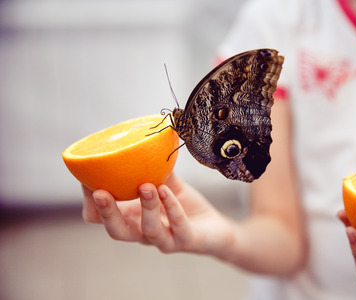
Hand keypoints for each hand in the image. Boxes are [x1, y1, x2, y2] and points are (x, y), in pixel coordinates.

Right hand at [82, 173, 234, 256]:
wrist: (214, 228)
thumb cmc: (184, 204)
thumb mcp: (166, 183)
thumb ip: (153, 167)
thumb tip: (142, 140)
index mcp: (131, 218)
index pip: (99, 218)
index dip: (90, 202)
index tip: (88, 178)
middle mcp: (142, 233)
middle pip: (116, 231)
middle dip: (106, 213)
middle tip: (100, 192)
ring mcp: (164, 240)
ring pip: (148, 230)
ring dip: (146, 207)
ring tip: (146, 186)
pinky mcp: (186, 241)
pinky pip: (178, 226)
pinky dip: (171, 207)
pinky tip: (167, 190)